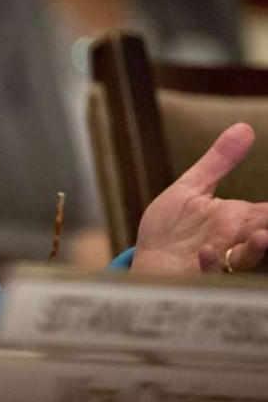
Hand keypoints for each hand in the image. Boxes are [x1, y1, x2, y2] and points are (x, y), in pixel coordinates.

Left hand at [132, 123, 267, 274]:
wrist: (146, 262)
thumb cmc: (171, 229)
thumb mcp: (191, 188)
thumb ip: (218, 162)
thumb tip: (245, 126)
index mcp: (237, 218)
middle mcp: (233, 240)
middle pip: (264, 233)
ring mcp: (218, 260)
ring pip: (245, 258)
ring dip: (255, 249)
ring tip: (263, 237)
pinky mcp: (197, 275)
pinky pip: (208, 273)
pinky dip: (211, 264)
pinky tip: (207, 252)